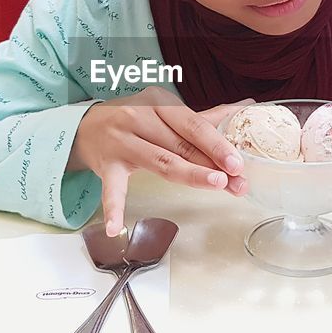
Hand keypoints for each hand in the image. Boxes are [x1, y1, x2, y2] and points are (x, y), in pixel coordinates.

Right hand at [69, 87, 252, 235]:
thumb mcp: (164, 111)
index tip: (239, 163)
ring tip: (215, 186)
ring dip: (189, 175)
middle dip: (212, 165)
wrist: (84, 126)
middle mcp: (140, 118)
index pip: (194, 125)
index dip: (218, 144)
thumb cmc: (134, 120)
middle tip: (237, 183)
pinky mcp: (106, 165)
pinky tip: (115, 228)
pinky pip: (112, 189)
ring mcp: (122, 142)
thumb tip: (247, 107)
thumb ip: (203, 116)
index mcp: (160, 103)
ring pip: (160, 161)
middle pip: (181, 145)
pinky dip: (113, 208)